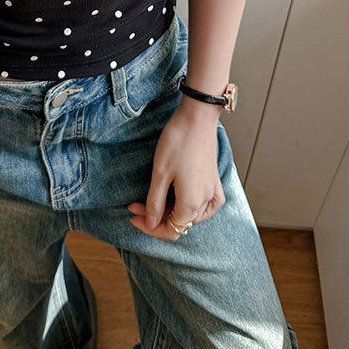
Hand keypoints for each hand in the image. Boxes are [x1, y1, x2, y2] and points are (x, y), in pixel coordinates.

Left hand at [127, 100, 225, 239]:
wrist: (197, 118)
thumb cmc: (178, 142)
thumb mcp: (160, 174)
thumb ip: (154, 202)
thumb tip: (151, 223)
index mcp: (191, 203)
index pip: (171, 230)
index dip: (150, 228)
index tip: (133, 216)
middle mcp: (206, 201)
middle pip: (180, 223)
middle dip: (156, 217)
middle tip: (135, 204)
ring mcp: (212, 190)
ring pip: (192, 215)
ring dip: (171, 211)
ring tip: (153, 200)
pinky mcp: (214, 179)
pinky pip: (208, 204)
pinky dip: (193, 208)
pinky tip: (183, 201)